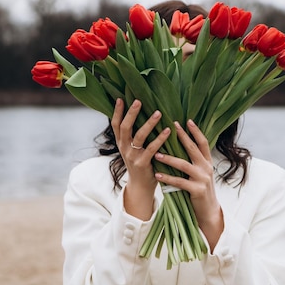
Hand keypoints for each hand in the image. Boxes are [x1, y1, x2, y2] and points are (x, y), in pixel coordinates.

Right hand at [111, 98, 170, 219]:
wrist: (141, 186)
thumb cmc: (140, 163)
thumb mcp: (133, 149)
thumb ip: (134, 134)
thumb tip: (142, 113)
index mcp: (121, 143)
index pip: (116, 124)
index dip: (117, 112)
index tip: (121, 98)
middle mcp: (124, 148)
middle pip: (125, 127)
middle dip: (131, 113)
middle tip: (138, 101)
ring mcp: (132, 156)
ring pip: (139, 136)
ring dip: (148, 123)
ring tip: (159, 113)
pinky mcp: (142, 163)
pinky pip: (152, 149)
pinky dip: (160, 139)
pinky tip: (168, 130)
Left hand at [154, 120, 223, 250]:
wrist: (209, 211)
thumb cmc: (200, 190)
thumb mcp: (201, 173)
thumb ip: (194, 161)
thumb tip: (182, 145)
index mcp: (207, 162)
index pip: (203, 142)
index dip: (195, 131)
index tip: (187, 120)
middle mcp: (206, 168)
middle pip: (193, 149)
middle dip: (182, 137)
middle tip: (171, 126)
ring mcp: (202, 179)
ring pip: (184, 165)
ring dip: (169, 158)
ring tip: (157, 153)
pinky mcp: (197, 191)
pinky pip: (180, 182)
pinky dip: (168, 178)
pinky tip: (158, 175)